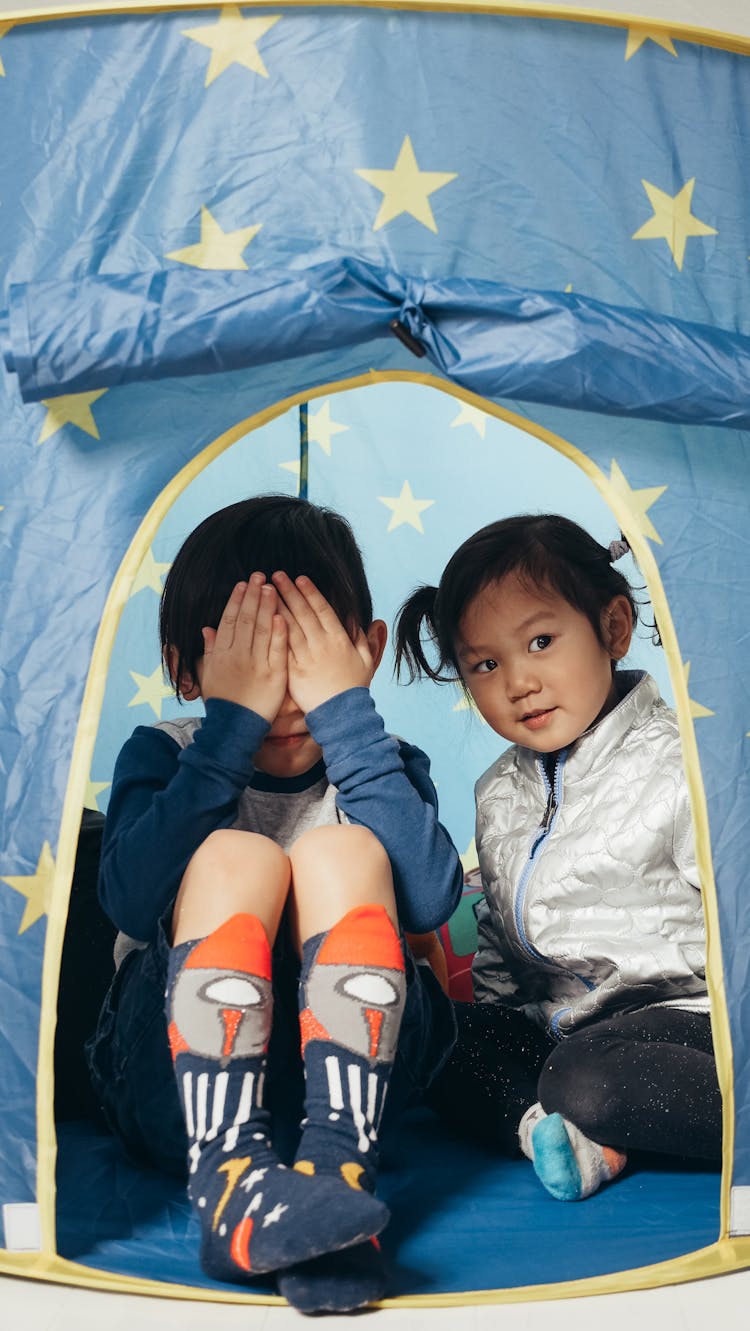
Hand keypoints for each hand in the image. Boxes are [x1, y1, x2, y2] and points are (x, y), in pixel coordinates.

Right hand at [200, 574, 287, 722]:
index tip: (243, 584)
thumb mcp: (209, 674)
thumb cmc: (222, 701)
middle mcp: (238, 656)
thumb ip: (209, 650)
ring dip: (267, 607)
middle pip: (246, 620)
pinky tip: (283, 616)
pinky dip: (279, 632)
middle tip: (260, 576)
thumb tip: (206, 629)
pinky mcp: (274, 676)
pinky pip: (277, 650)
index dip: (236, 601)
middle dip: (253, 596)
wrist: (234, 728)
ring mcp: (257, 665)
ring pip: (262, 630)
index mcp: (221, 654)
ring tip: (271, 587)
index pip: (229, 621)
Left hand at [272, 572, 373, 713]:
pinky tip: (264, 618)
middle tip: (276, 575)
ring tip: (266, 591)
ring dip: (277, 606)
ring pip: (289, 626)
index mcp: (339, 639)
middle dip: (289, 591)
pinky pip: (281, 647)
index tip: (300, 578)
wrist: (341, 715)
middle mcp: (322, 644)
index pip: (323, 609)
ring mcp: (306, 657)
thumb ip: (363, 639)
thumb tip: (364, 620)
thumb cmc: (353, 688)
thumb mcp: (366, 661)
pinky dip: (273, 631)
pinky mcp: (293, 670)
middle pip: (303, 612)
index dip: (311, 592)